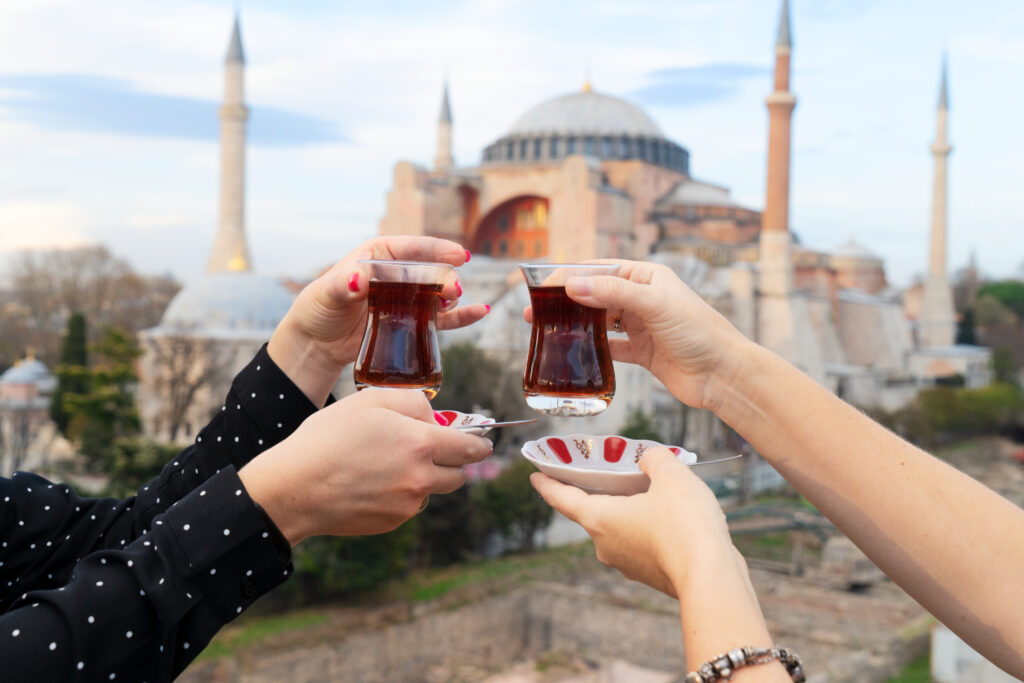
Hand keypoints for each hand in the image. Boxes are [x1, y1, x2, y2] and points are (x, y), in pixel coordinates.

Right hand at [238, 389, 491, 544]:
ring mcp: (407, 505)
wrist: (294, 488)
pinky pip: (409, 506)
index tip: (481, 441)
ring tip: (390, 464)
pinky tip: (372, 483)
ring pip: (432, 491)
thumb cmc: (328, 438)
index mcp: (421, 445)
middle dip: (452, 461)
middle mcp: (420, 479)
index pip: (471, 448)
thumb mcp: (370, 401)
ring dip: (424, 478)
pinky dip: (401, 495)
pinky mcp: (391, 522)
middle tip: (430, 449)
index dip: (479, 443)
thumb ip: (413, 402)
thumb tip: (434, 418)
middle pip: (459, 475)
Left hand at [269, 237, 487, 405]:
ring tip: (456, 300)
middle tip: (454, 289)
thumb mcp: (327, 293)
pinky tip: (479, 311)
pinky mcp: (411, 322)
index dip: (437, 249)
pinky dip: (460, 316)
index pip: (412, 248)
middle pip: (429, 270)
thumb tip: (357, 279)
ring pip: (437, 293)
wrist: (318, 342)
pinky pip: (441, 319)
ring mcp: (406, 299)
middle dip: (446, 277)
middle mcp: (396, 274)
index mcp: (378, 256)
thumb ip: (342, 285)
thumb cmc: (319, 309)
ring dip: (451, 296)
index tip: (459, 254)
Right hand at [523, 260, 747, 409]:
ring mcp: (641, 325)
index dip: (570, 276)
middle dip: (566, 301)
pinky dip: (592, 349)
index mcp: (646, 277)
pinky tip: (573, 352)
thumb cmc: (699, 332)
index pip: (600, 270)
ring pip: (599, 321)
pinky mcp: (642, 352)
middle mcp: (642, 298)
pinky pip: (610, 347)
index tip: (542, 285)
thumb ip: (613, 294)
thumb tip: (572, 285)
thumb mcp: (655, 305)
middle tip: (534, 312)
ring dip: (575, 324)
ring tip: (546, 330)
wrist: (723, 374)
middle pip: (595, 295)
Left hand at [530, 447, 740, 595]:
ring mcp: (628, 564)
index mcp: (600, 519)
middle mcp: (606, 545)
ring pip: (622, 528)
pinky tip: (673, 515)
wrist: (713, 578)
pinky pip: (642, 543)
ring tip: (653, 488)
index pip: (564, 499)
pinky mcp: (651, 574)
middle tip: (607, 471)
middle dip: (601, 492)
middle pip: (595, 512)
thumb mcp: (671, 475)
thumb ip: (655, 459)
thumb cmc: (685, 525)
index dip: (549, 485)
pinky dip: (649, 527)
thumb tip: (650, 461)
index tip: (536, 476)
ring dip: (630, 509)